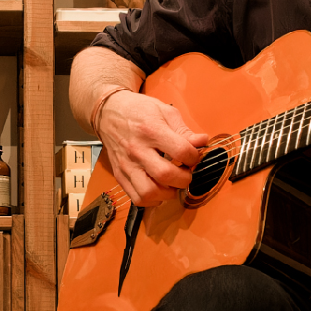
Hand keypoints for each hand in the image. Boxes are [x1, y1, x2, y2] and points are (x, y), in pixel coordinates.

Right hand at [95, 90, 211, 207]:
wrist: (108, 113)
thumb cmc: (138, 110)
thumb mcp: (165, 111)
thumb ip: (184, 130)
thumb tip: (202, 142)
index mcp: (151, 130)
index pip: (181, 152)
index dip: (194, 157)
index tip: (193, 156)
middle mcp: (137, 150)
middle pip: (166, 175)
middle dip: (184, 179)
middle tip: (186, 172)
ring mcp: (127, 165)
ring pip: (149, 192)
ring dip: (167, 193)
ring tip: (172, 183)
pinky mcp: (119, 175)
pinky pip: (137, 198)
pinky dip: (152, 200)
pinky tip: (158, 189)